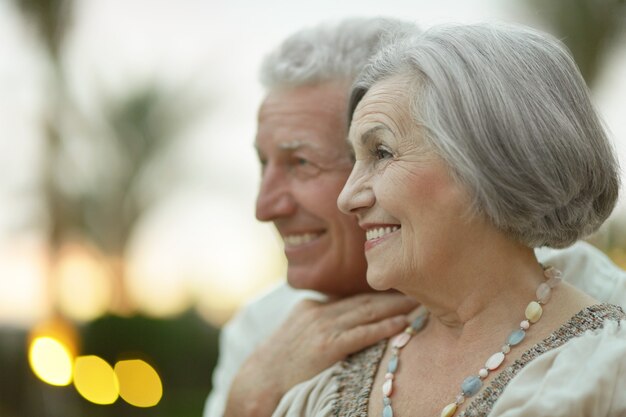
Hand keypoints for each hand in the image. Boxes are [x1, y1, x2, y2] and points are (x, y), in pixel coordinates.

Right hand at [223, 292, 417, 416]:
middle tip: (417, 288)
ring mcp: (323, 328)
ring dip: (395, 307)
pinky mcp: (327, 347)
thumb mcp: (295, 333)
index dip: (377, 293)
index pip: (352, 297)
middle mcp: (319, 313)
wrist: (258, 381)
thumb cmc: (278, 363)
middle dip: (392, 295)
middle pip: (363, 300)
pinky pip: (361, 334)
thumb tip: (345, 321)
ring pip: (366, 312)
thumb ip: (319, 323)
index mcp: (312, 307)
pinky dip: (383, 327)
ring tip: (418, 302)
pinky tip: (402, 324)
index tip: (399, 288)